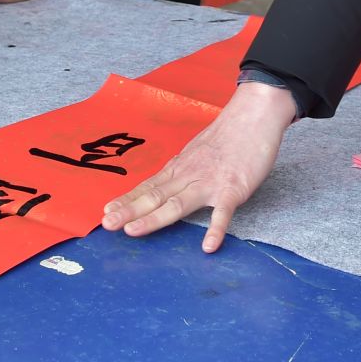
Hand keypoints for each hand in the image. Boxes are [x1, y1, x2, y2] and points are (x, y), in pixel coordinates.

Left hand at [101, 81, 294, 252]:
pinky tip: (208, 246)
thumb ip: (184, 169)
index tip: (106, 211)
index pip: (149, 186)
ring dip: (154, 218)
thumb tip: (168, 183)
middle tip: (107, 224)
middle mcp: (189, 175)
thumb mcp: (197, 150)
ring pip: (178, 203)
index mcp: (180, 167)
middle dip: (129, 211)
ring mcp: (210, 182)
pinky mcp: (234, 188)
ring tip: (134, 232)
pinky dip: (216, 229)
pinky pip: (223, 212)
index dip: (127, 200)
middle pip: (155, 196)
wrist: (254, 115)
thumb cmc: (228, 134)